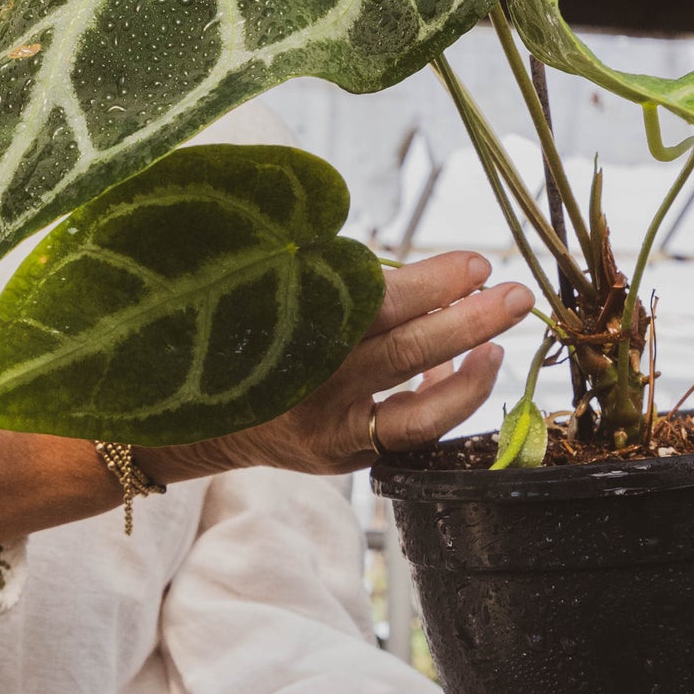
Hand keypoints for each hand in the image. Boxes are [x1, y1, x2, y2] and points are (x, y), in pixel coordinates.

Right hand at [0, 251, 531, 544]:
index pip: (366, 302)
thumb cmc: (228, 334)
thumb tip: (372, 239)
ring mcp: (331, 424)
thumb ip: (303, 268)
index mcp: (282, 329)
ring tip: (511, 323)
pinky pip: (410, 434)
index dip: (425, 284)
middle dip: (464, 314)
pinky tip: (482, 370)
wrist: (180, 423)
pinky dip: (451, 402)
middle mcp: (309, 382)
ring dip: (470, 355)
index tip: (472, 263)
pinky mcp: (346, 453)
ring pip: (415, 395)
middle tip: (513, 288)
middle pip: (399, 346)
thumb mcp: (247, 288)